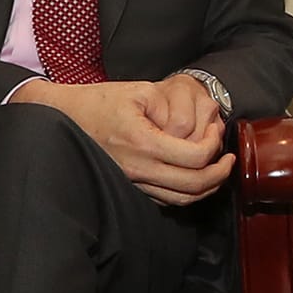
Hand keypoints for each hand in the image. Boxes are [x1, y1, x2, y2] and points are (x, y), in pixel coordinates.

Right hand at [12, 77, 235, 203]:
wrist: (63, 119)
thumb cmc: (100, 101)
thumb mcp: (139, 91)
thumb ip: (172, 108)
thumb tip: (199, 127)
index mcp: (143, 142)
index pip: (195, 158)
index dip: (214, 146)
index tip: (217, 132)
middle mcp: (138, 169)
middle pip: (194, 186)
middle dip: (220, 173)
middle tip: (229, 159)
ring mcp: (133, 182)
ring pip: (182, 199)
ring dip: (207, 187)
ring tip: (217, 169)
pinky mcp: (130, 187)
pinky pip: (166, 200)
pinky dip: (187, 192)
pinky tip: (194, 176)